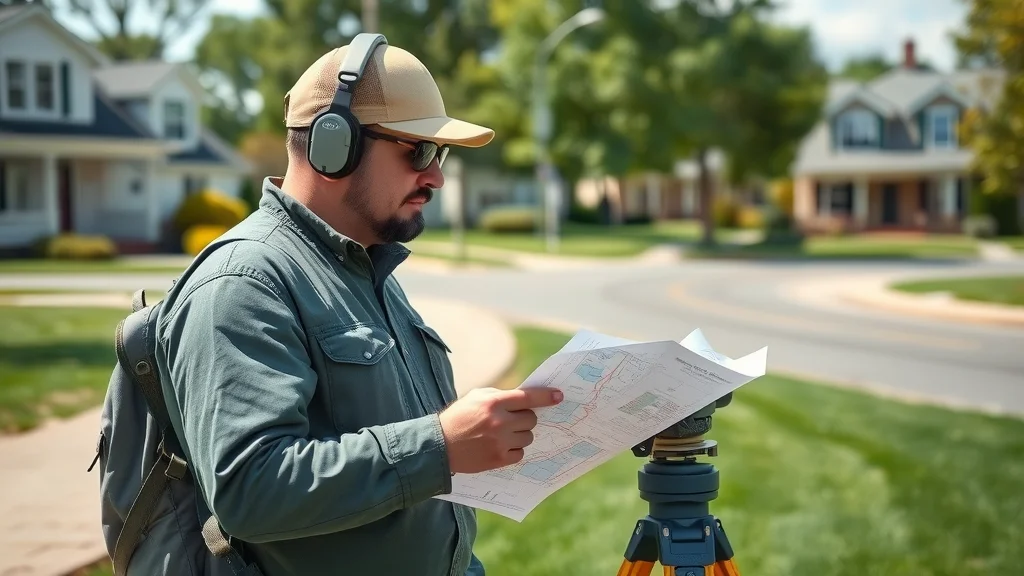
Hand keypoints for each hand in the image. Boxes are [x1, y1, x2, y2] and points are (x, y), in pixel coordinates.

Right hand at [438, 387, 563, 473]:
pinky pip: (521, 453)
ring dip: (520, 434)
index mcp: (493, 403)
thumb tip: (524, 398)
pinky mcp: (498, 459)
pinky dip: (514, 450)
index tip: (558, 396)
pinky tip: (500, 446)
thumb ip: (500, 395)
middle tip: (513, 419)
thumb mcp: (475, 397)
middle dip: (526, 418)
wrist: (439, 446)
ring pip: (528, 437)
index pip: (528, 397)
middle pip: (532, 419)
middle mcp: (499, 422)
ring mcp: (500, 442)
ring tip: (503, 434)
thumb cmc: (458, 417)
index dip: (546, 396)